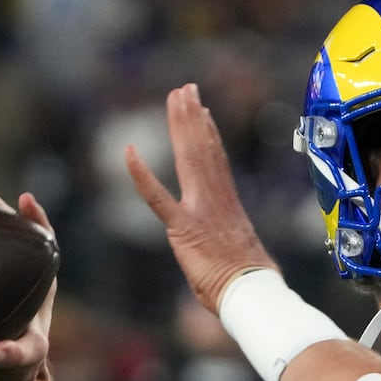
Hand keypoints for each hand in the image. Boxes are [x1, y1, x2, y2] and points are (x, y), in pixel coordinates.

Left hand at [123, 83, 277, 312]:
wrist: (252, 291)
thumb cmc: (252, 284)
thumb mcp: (243, 257)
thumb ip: (234, 246)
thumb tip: (244, 256)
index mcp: (228, 206)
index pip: (216, 161)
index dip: (208, 133)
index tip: (204, 111)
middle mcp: (215, 200)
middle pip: (203, 149)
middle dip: (192, 116)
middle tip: (185, 90)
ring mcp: (200, 210)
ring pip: (188, 158)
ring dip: (180, 125)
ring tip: (176, 98)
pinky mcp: (183, 228)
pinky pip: (157, 197)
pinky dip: (141, 175)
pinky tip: (129, 153)